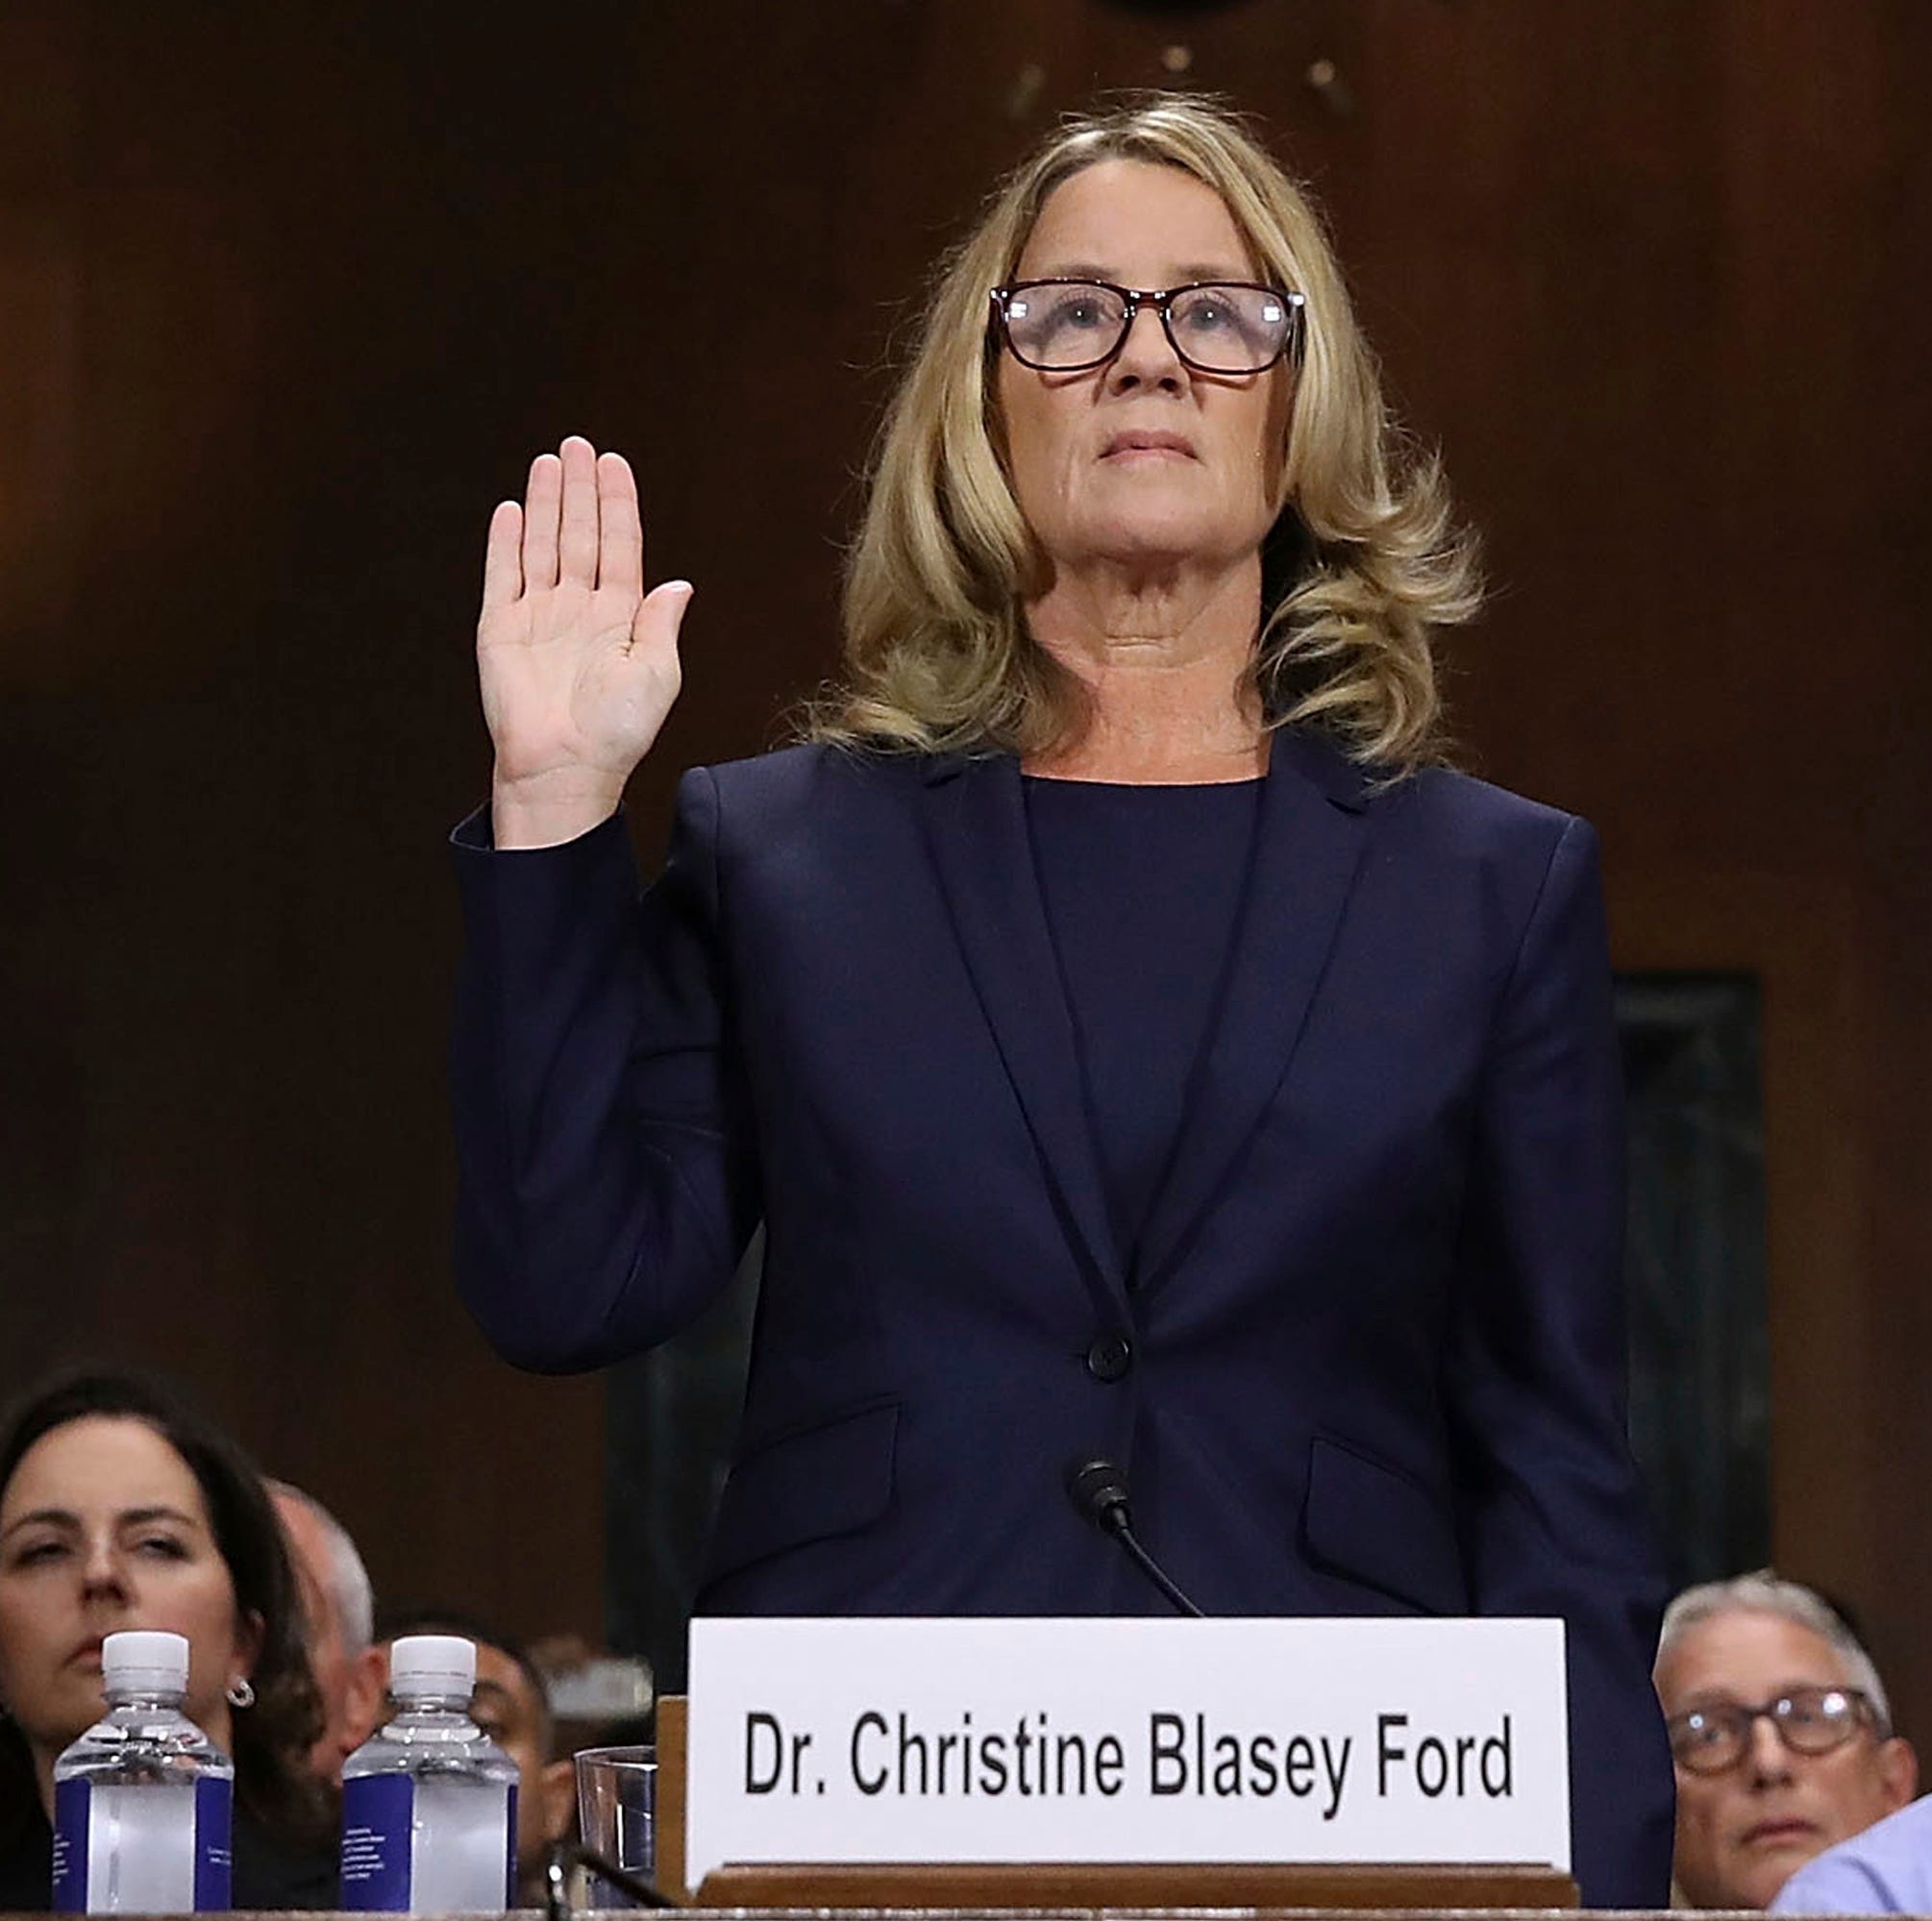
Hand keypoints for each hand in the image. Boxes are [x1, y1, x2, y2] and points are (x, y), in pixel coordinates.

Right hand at [478, 436, 692, 846]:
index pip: (620, 545)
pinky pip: (503, 575)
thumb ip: (662, 623)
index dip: (618, 504)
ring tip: (550, 462)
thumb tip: (680, 582)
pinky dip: (507, 543)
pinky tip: (513, 510)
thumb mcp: (657, 675)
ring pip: (543, 545)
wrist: (565, 767)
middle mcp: (579, 609)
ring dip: (546, 503)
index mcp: (621, 617)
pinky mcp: (502, 629)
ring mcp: (539, 616)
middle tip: (579, 445)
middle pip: (580, 534)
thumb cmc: (616, 732)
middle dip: (581, 490)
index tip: (615, 464)